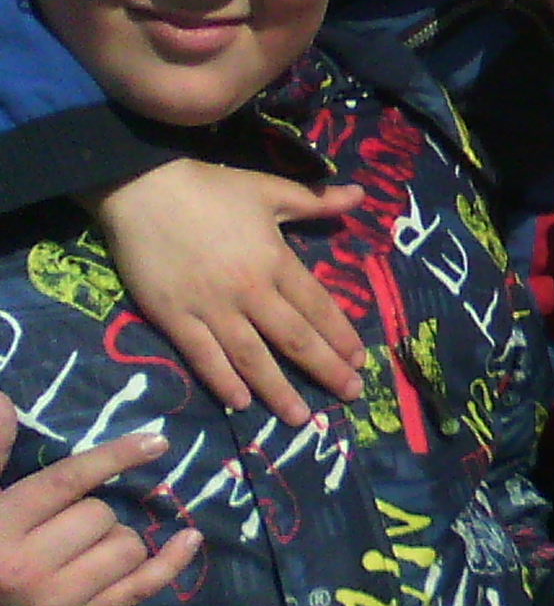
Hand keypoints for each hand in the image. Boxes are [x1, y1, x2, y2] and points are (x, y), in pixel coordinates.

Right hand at [0, 393, 202, 605]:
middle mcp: (30, 566)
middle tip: (64, 523)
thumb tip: (7, 403)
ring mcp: (60, 600)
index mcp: (1, 529)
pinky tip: (191, 539)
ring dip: (116, 538)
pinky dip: (172, 563)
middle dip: (94, 510)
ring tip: (83, 545)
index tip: (155, 442)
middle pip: (101, 516)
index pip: (68, 482)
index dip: (114, 457)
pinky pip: (141, 589)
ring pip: (126, 548)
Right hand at [82, 159, 365, 423]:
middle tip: (350, 394)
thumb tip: (359, 195)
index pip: (317, 306)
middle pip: (294, 338)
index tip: (359, 359)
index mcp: (276, 261)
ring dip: (278, 389)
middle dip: (325, 368)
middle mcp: (250, 291)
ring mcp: (210, 308)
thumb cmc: (210, 187)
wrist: (141, 188)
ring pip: (252, 357)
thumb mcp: (269, 189)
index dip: (340, 335)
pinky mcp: (173, 317)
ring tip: (301, 417)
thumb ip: (316, 200)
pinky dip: (222, 380)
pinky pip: (202, 356)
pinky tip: (241, 403)